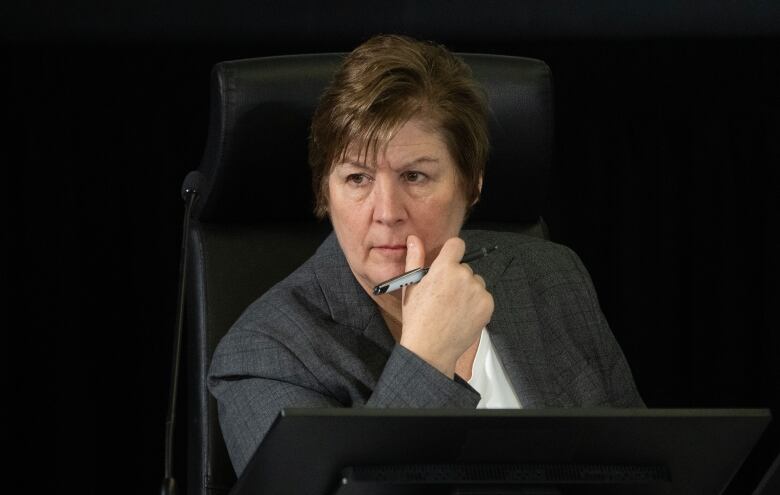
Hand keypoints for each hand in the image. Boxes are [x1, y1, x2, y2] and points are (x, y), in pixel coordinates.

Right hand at [399, 235, 493, 377]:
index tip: (447, 263)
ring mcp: (478, 291)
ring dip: (468, 291)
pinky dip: (476, 304)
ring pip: (475, 282)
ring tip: (453, 308)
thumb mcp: (411, 286)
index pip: (457, 245)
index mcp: (444, 268)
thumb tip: (414, 239)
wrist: (431, 349)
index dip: (452, 253)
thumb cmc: (417, 318)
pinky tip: (462, 315)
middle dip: (457, 277)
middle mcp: (464, 276)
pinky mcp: (488, 305)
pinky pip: (483, 297)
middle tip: (444, 296)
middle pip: (465, 267)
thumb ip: (415, 259)